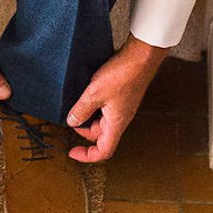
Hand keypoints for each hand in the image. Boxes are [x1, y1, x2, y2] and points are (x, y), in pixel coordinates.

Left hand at [65, 34, 169, 162]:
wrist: (141, 56)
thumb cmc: (123, 74)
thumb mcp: (94, 93)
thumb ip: (81, 110)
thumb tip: (72, 122)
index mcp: (116, 124)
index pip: (103, 151)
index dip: (87, 155)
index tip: (72, 151)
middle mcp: (121, 119)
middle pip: (100, 135)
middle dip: (83, 130)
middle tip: (70, 118)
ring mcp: (122, 107)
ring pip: (102, 121)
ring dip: (88, 117)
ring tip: (76, 104)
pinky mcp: (122, 96)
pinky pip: (105, 109)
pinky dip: (94, 106)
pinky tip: (86, 94)